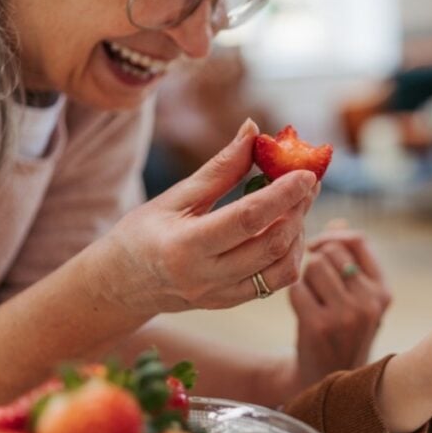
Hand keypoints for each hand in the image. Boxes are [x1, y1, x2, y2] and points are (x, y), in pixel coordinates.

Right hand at [84, 120, 318, 317]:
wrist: (122, 285)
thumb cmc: (142, 233)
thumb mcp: (173, 197)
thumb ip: (218, 168)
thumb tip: (252, 129)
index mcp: (185, 247)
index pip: (247, 219)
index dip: (283, 194)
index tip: (307, 173)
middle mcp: (206, 277)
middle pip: (271, 244)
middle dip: (298, 209)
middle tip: (309, 182)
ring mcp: (222, 296)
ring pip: (282, 268)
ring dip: (299, 232)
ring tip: (299, 204)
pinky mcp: (232, 303)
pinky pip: (277, 282)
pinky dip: (291, 253)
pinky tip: (288, 229)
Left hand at [288, 223, 391, 386]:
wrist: (325, 381)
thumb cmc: (340, 334)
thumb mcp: (357, 300)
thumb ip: (351, 262)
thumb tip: (339, 224)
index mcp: (383, 292)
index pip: (358, 241)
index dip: (333, 237)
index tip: (318, 247)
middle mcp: (369, 302)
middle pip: (331, 251)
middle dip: (315, 259)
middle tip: (311, 279)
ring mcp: (345, 315)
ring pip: (313, 266)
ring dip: (303, 277)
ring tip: (309, 297)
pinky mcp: (319, 326)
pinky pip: (296, 288)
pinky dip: (293, 294)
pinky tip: (301, 310)